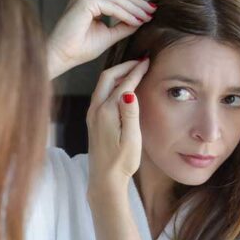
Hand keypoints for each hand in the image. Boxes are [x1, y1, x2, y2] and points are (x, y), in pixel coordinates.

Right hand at [47, 0, 155, 78]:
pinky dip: (126, 13)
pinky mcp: (84, 0)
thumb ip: (122, 26)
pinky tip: (136, 21)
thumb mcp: (107, 36)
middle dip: (137, 3)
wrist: (62, 57)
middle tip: (152, 12)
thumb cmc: (79, 50)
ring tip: (147, 17)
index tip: (149, 13)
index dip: (133, 4)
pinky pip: (111, 5)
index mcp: (86, 1)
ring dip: (134, 8)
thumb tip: (141, 20)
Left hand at [86, 57, 149, 193]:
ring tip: (133, 69)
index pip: (123, 84)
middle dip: (124, 66)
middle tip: (140, 61)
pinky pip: (100, 93)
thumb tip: (129, 91)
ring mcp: (91, 114)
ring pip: (102, 84)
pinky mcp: (92, 120)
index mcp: (106, 112)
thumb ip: (130, 114)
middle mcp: (95, 110)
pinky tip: (122, 86)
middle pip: (107, 77)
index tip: (148, 61)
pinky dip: (112, 84)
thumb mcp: (131, 139)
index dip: (136, 71)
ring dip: (117, 74)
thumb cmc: (121, 161)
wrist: (104, 178)